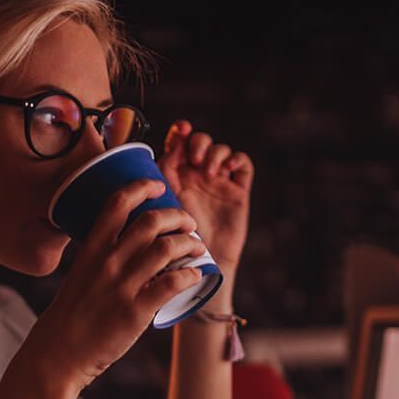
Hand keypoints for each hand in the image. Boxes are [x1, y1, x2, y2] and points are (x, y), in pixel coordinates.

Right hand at [30, 179, 204, 391]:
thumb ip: (103, 258)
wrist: (59, 353)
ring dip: (190, 243)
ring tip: (197, 247)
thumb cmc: (71, 314)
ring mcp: (122, 286)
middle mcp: (107, 262)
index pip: (118, 203)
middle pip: (151, 221)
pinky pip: (173, 283)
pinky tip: (195, 276)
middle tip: (188, 223)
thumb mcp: (80, 275)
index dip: (142, 186)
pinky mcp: (135, 311)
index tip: (159, 186)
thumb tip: (133, 247)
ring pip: (167, 248)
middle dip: (178, 216)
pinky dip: (190, 275)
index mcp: (92, 249)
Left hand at [157, 121, 252, 276]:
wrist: (198, 267)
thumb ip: (155, 186)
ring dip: (215, 152)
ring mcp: (218, 183)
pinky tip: (227, 169)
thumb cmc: (172, 244)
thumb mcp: (158, 210)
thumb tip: (155, 154)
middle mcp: (196, 177)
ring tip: (208, 170)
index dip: (179, 132)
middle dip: (198, 142)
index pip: (178, 144)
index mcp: (174, 178)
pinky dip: (236, 159)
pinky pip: (243, 164)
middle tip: (194, 159)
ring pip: (220, 150)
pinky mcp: (238, 192)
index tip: (179, 131)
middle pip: (200, 141)